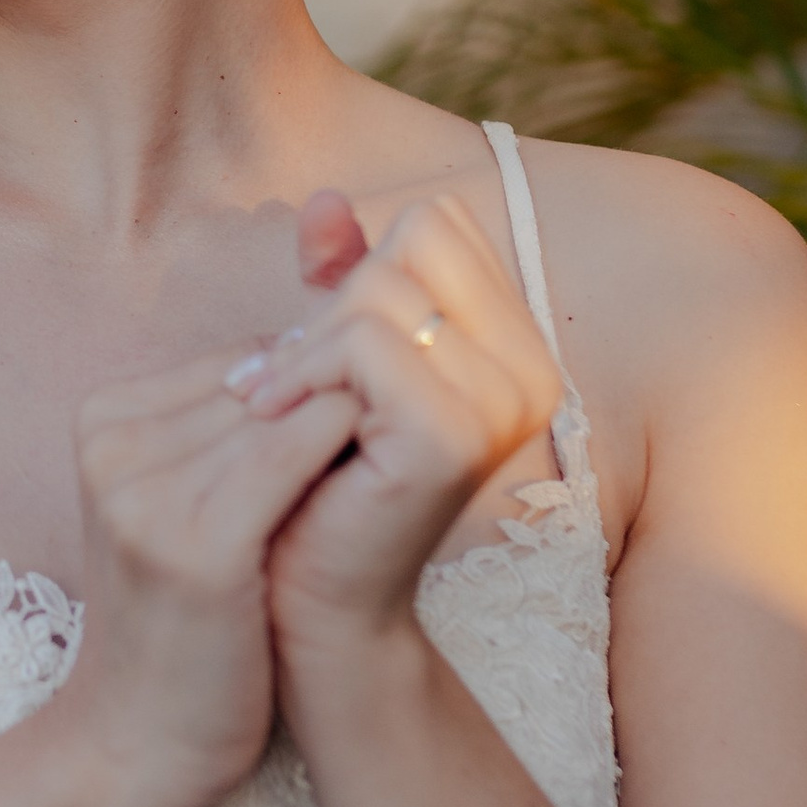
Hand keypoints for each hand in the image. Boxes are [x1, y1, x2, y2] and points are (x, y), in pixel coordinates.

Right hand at [55, 351, 365, 806]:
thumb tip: (314, 352)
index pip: (242, 362)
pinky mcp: (197, 543)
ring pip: (288, 410)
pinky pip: (296, 453)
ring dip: (343, 440)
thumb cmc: (180, 624)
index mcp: (101, 423)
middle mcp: (111, 445)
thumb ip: (224, 433)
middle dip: (325, 415)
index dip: (306, 401)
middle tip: (366, 475)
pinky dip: (343, 460)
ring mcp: (146, 492)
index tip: (335, 460)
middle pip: (264, 383)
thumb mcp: (175, 509)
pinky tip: (364, 498)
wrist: (138, 742)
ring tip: (364, 496)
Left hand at [232, 184, 562, 669]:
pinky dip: (302, 374)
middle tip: (288, 383)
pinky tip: (273, 423)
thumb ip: (340, 278)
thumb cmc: (321, 485)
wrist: (317, 606)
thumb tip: (322, 200)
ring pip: (380, 292)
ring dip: (304, 346)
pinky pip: (363, 344)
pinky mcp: (455, 436)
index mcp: (518, 346)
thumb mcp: (334, 363)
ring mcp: (504, 403)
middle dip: (333, 304)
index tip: (317, 347)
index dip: (362, 268)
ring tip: (272, 407)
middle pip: (414, 242)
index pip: (437, 223)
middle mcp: (533, 371)